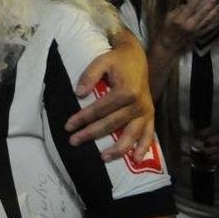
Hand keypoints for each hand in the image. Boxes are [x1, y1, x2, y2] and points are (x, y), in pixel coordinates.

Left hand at [65, 27, 154, 160]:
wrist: (137, 57)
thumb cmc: (117, 60)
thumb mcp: (101, 60)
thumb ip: (89, 75)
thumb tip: (78, 94)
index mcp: (126, 91)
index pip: (100, 109)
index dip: (82, 118)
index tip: (68, 126)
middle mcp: (138, 104)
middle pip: (112, 124)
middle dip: (91, 134)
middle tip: (74, 141)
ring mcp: (146, 111)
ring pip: (131, 134)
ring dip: (118, 149)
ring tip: (102, 158)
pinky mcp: (150, 115)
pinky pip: (149, 135)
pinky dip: (144, 148)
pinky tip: (137, 160)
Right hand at [160, 0, 218, 51]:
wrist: (169, 46)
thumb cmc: (167, 30)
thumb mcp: (168, 17)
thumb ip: (178, 9)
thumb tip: (188, 2)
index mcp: (180, 19)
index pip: (191, 6)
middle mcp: (190, 25)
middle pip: (203, 12)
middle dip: (211, 3)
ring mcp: (196, 30)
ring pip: (209, 19)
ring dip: (216, 11)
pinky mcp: (200, 35)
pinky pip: (210, 28)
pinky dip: (216, 22)